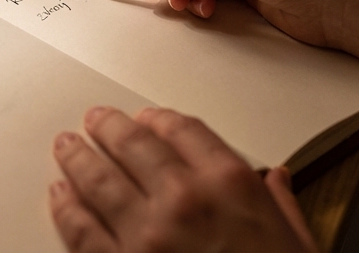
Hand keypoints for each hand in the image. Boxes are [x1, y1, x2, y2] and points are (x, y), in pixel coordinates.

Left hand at [49, 106, 316, 252]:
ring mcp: (146, 235)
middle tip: (97, 120)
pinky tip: (60, 196)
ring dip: (78, 158)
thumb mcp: (297, 243)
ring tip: (67, 147)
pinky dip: (66, 208)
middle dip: (110, 128)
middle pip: (134, 145)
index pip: (184, 131)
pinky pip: (81, 231)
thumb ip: (280, 205)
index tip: (149, 118)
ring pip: (99, 180)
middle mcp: (184, 200)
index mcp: (230, 185)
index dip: (160, 119)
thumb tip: (278, 181)